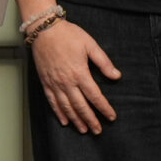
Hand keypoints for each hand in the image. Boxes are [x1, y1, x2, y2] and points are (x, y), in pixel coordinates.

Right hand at [31, 18, 120, 134]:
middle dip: (90, 120)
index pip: (95, 96)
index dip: (104, 108)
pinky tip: (64, 121)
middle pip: (81, 106)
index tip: (111, 117)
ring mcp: (55, 83)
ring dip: (76, 120)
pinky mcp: (45, 82)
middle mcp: (66, 82)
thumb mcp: (90, 45)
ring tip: (83, 130)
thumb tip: (116, 76)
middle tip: (98, 131)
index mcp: (80, 73)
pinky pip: (52, 101)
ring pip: (66, 107)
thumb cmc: (68, 35)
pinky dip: (59, 113)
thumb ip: (104, 62)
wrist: (44, 30)